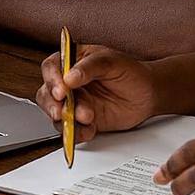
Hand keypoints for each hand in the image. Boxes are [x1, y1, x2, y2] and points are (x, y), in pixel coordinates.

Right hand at [36, 45, 160, 143]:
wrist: (148, 94)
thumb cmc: (130, 71)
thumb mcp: (111, 61)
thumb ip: (89, 67)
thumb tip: (69, 77)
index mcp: (73, 61)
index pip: (51, 67)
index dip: (52, 79)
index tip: (61, 90)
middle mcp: (69, 83)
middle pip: (47, 93)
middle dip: (52, 104)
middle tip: (62, 111)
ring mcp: (75, 103)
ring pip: (55, 113)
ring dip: (66, 119)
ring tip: (86, 118)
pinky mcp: (82, 121)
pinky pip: (70, 130)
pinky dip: (76, 133)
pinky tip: (89, 130)